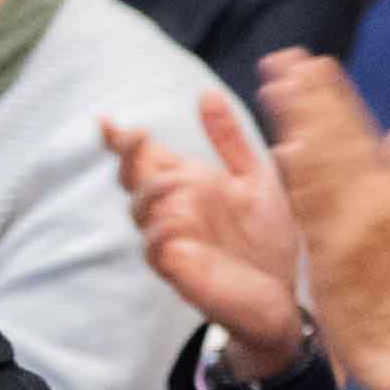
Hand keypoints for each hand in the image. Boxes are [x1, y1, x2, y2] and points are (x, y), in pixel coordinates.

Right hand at [105, 93, 307, 377]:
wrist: (284, 295)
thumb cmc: (267, 240)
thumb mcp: (256, 179)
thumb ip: (230, 140)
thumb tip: (206, 94)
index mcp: (189, 184)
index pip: (148, 157)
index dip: (123, 141)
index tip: (105, 122)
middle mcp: (174, 209)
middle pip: (134, 178)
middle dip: (129, 156)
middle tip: (134, 136)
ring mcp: (172, 239)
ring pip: (140, 210)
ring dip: (151, 191)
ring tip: (173, 178)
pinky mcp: (178, 269)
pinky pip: (156, 248)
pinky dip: (159, 232)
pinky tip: (173, 221)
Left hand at [257, 54, 389, 389]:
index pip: (358, 130)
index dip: (334, 96)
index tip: (316, 64)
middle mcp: (371, 200)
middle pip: (335, 138)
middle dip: (310, 97)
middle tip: (286, 61)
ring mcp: (349, 224)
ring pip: (322, 164)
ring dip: (298, 124)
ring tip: (274, 87)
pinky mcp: (328, 248)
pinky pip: (313, 206)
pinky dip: (301, 177)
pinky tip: (283, 149)